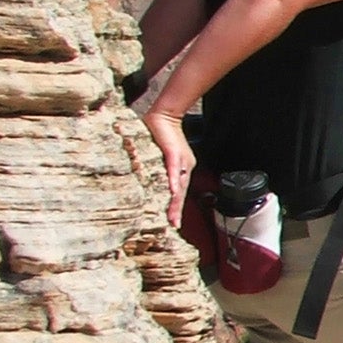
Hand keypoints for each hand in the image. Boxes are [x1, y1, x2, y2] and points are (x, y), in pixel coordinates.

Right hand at [141, 105, 194, 226]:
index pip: (179, 193)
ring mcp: (180, 162)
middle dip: (176, 210)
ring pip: (178, 184)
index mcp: (181, 171)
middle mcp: (183, 168)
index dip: (176, 209)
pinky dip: (173, 180)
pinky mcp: (173, 153)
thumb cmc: (164, 137)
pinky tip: (172, 190)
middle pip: (180, 193)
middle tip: (173, 225)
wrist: (165, 117)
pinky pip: (174, 169)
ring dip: (175, 201)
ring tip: (173, 215)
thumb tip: (159, 185)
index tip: (173, 224)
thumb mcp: (167, 158)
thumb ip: (165, 171)